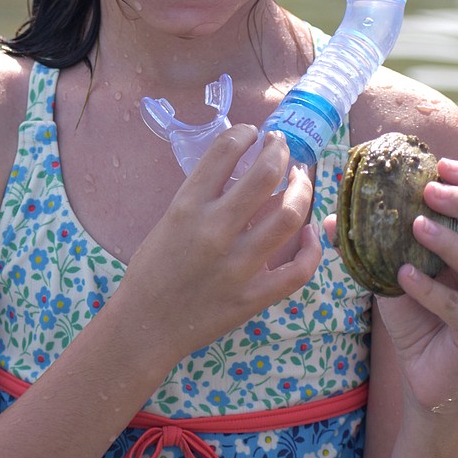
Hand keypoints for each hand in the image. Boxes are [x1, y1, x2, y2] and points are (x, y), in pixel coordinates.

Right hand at [124, 125, 321, 359]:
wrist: (146, 325)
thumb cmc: (153, 270)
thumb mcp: (170, 221)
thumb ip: (204, 197)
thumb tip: (246, 171)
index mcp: (187, 207)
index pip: (224, 151)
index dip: (245, 133)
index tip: (253, 133)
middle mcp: (214, 230)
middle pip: (265, 174)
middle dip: (280, 151)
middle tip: (282, 146)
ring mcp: (238, 265)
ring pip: (290, 215)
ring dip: (302, 189)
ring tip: (300, 179)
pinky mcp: (253, 296)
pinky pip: (298, 269)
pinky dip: (312, 248)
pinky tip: (310, 234)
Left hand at [325, 158, 457, 411]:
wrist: (425, 372)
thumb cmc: (414, 312)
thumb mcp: (388, 271)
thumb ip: (367, 244)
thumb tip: (330, 216)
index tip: (437, 163)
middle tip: (428, 189)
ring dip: (447, 241)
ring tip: (415, 224)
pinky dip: (431, 289)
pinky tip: (405, 275)